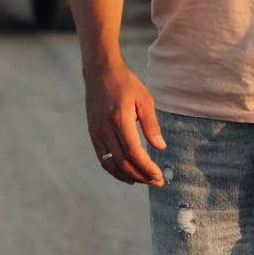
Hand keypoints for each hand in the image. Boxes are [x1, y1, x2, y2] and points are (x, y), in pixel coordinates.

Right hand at [84, 61, 166, 185]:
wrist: (100, 72)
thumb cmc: (126, 84)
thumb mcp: (144, 100)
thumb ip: (151, 125)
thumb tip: (160, 148)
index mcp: (120, 120)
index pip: (134, 153)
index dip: (147, 168)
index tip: (159, 176)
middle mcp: (105, 129)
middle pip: (123, 162)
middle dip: (141, 176)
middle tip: (157, 182)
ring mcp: (96, 133)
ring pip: (111, 164)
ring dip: (128, 176)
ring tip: (144, 180)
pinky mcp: (92, 134)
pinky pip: (103, 158)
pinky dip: (115, 170)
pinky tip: (127, 175)